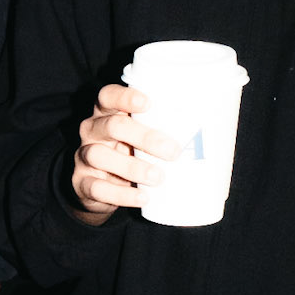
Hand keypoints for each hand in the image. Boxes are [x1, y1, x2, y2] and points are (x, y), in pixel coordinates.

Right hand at [72, 85, 180, 221]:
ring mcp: (83, 157)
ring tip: (159, 177)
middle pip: (111, 126)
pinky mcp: (81, 183)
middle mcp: (92, 130)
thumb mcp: (137, 137)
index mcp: (106, 113)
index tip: (149, 103)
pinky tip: (142, 197)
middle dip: (144, 136)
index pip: (107, 96)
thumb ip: (159, 130)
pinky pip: (97, 188)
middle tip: (173, 151)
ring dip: (133, 167)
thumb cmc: (127, 153)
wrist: (97, 187)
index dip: (125, 97)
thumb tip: (212, 130)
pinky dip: (121, 194)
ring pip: (100, 156)